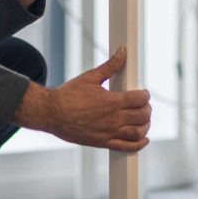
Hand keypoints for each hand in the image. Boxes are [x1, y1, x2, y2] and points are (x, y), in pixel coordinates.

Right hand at [13, 47, 151, 151]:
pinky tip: (143, 139)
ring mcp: (109, 132)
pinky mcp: (102, 143)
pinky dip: (139, 144)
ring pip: (138, 132)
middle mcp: (113, 118)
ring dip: (145, 126)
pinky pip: (127, 147)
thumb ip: (110, 65)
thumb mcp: (90, 77)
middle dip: (146, 109)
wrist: (51, 113)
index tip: (143, 94)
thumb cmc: (68, 94)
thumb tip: (123, 51)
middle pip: (142, 115)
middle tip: (143, 106)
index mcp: (112, 101)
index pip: (140, 99)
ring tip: (143, 120)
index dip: (145, 95)